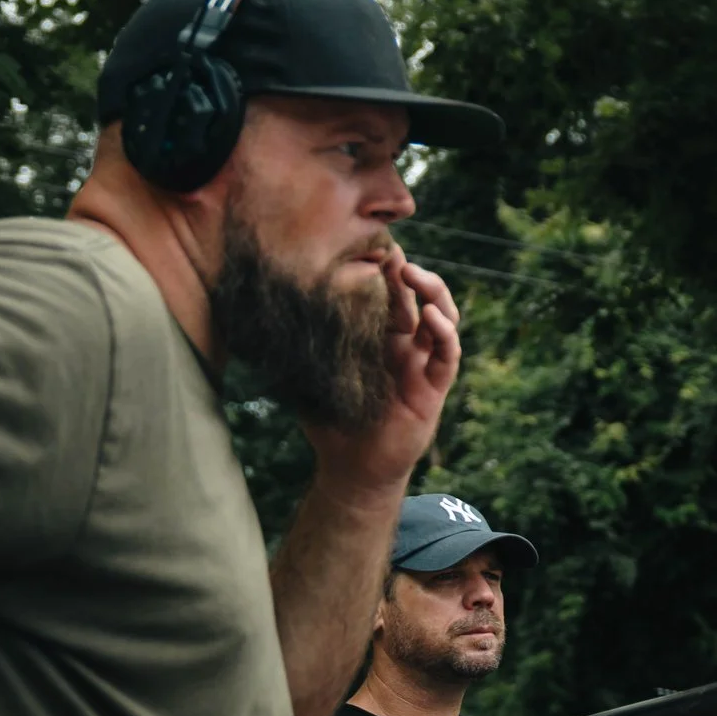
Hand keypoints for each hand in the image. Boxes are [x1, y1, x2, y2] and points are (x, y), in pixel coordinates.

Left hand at [305, 245, 460, 488]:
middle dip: (411, 274)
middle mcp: (405, 347)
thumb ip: (304, 350)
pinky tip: (432, 319)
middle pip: (419, 300)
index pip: (390, 297)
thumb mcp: (312, 377)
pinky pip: (446, 355)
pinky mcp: (433, 388)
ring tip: (417, 277)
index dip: (387, 272)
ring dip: (435, 295)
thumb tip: (270, 316)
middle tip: (395, 255)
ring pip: (442, 319)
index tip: (374, 247)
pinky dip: (444, 334)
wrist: (351, 468)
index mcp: (379, 339)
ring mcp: (422, 365)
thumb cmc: (331, 423)